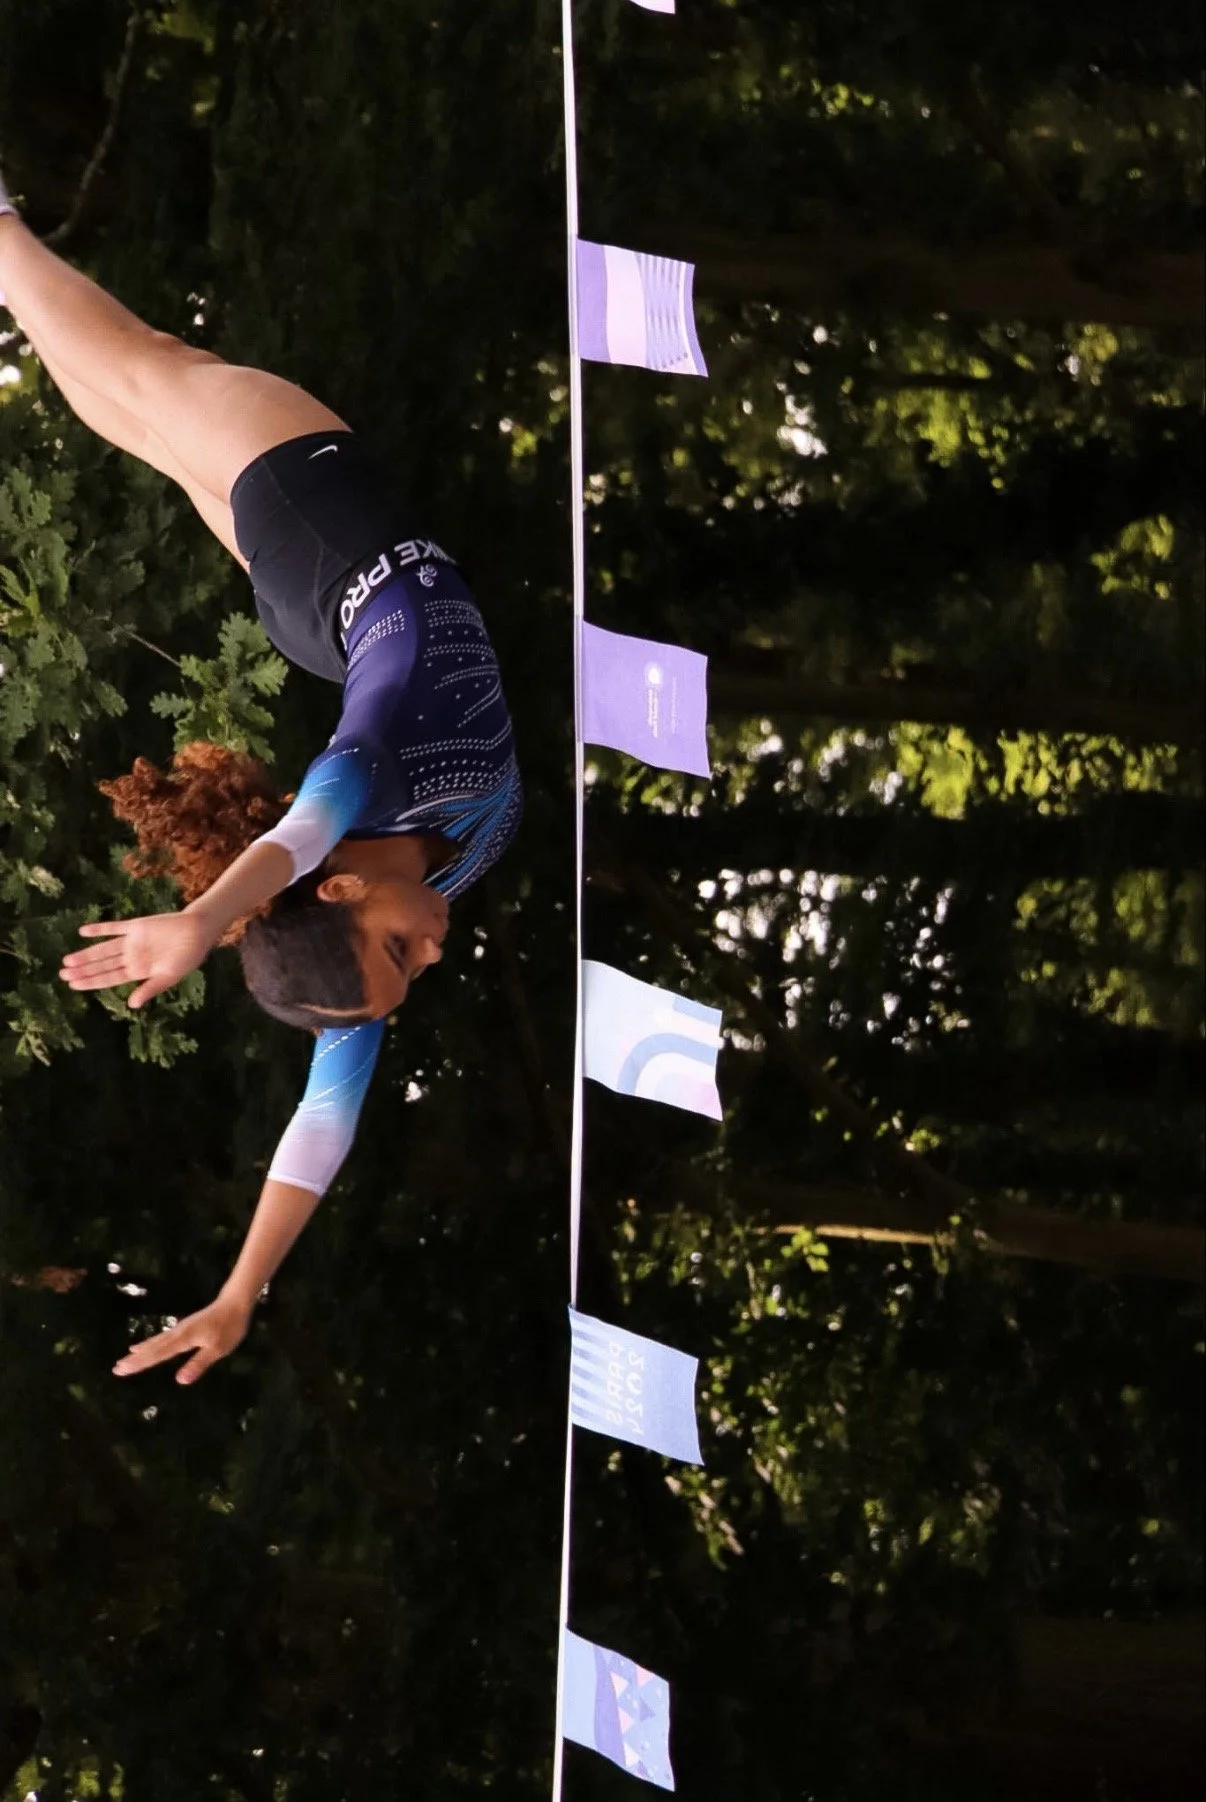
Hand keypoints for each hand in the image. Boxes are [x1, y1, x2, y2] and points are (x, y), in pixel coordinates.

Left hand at [59, 911, 215, 1007]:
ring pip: (103, 949)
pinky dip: (100, 929)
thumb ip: (150, 989)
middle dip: (83, 970)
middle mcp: (131, 957)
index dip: (91, 981)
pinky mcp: (135, 926)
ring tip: (67, 960)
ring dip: (86, 954)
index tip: (73, 985)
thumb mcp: (169, 977)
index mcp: (139, 971)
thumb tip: (132, 1005)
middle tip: (62, 974)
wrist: (198, 931)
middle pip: (102, 965)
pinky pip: (114, 927)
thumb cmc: (187, 957)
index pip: (109, 978)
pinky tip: (84, 932)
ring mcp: (132, 941)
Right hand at [113, 1294, 252, 1385]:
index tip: (122, 1370)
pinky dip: (148, 1344)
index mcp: (184, 1339)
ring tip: (123, 1359)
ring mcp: (179, 1330)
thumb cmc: (229, 1327)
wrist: (234, 1303)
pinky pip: (160, 1339)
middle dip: (134, 1359)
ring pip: (154, 1342)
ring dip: (139, 1352)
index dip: (140, 1363)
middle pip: (152, 1348)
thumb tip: (179, 1381)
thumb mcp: (218, 1349)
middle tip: (116, 1369)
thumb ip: (199, 1363)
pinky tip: (141, 1347)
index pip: (158, 1354)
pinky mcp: (183, 1328)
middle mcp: (177, 1333)